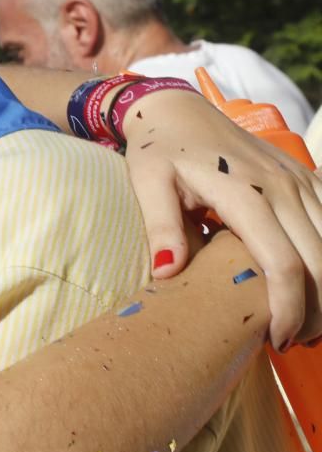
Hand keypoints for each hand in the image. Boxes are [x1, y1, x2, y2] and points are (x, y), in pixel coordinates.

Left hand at [121, 88, 321, 349]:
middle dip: (315, 309)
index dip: (287, 307)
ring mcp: (298, 180)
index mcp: (244, 192)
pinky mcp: (305, 178)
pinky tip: (315, 286)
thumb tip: (167, 273)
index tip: (276, 339)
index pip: (283, 262)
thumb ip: (160, 227)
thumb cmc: (157, 151)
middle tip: (292, 341)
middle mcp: (282, 186)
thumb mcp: (147, 184)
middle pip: (320, 260)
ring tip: (306, 324)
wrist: (175, 111)